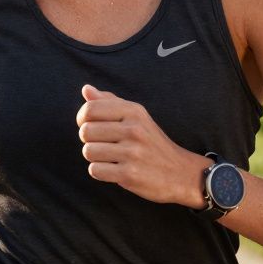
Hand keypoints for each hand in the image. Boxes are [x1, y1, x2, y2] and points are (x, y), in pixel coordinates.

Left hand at [76, 84, 211, 207]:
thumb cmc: (151, 142)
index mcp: (134, 111)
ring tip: (109, 157)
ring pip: (88, 151)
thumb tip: (86, 89)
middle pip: (86, 131)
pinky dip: (100, 172)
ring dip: (94, 157)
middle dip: (88, 140)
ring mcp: (132, 152)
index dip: (82, 118)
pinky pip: (95, 170)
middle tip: (102, 144)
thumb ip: (110, 102)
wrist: (180, 172)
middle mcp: (134, 129)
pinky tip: (113, 170)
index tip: (89, 125)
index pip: (91, 108)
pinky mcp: (130, 174)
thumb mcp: (136, 116)